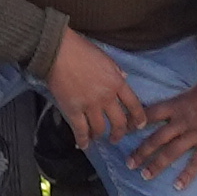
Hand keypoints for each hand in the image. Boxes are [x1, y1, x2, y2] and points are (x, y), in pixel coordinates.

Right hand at [44, 30, 150, 150]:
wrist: (58, 51)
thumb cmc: (81, 50)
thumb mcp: (106, 58)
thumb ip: (116, 71)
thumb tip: (124, 79)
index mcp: (117, 82)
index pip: (134, 105)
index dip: (138, 118)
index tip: (139, 126)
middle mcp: (106, 97)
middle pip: (119, 122)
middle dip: (119, 133)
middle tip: (116, 137)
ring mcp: (90, 105)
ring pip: (100, 129)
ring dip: (100, 136)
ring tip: (97, 138)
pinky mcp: (73, 110)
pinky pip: (81, 130)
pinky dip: (83, 140)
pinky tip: (83, 145)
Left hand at [121, 82, 196, 188]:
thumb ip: (188, 93)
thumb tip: (188, 91)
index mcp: (177, 104)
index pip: (150, 114)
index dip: (136, 122)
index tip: (124, 131)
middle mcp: (181, 121)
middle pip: (156, 138)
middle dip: (141, 151)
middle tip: (129, 163)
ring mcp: (195, 133)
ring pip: (171, 152)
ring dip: (157, 165)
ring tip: (145, 176)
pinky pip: (196, 162)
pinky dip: (187, 175)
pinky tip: (178, 186)